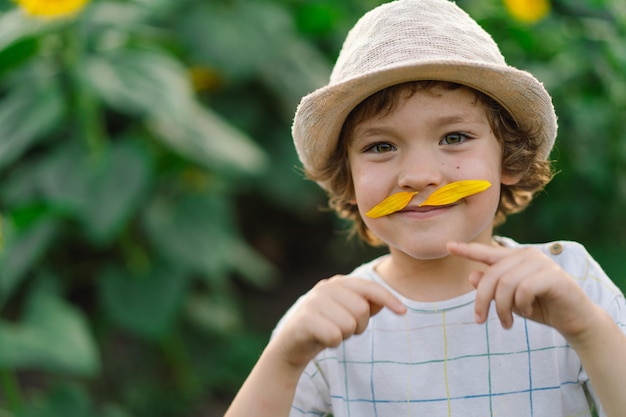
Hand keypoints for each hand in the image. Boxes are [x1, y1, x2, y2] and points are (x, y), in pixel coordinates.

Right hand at [272, 275, 405, 368]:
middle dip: (358, 326)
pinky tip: (322, 340)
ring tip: (331, 333)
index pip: (369, 288)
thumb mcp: (346, 314)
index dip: (389, 299)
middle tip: (344, 330)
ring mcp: (313, 302)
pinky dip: (332, 343)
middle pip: (362, 309)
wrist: (291, 346)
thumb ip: (365, 304)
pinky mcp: (304, 319)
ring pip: (349, 324)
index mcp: (338, 283)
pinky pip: (334, 336)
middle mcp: (325, 287)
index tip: (403, 312)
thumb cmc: (325, 327)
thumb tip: (383, 301)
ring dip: (344, 335)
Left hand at [447, 241, 598, 339]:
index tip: (447, 245)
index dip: (466, 250)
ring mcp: (541, 263)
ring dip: (502, 308)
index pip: (486, 252)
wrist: (574, 319)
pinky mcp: (554, 276)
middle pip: (491, 276)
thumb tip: (471, 276)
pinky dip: (521, 305)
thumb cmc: (540, 307)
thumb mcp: (510, 300)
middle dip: (482, 301)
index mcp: (514, 258)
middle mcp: (527, 255)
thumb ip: (491, 287)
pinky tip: (527, 312)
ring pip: (505, 284)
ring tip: (506, 323)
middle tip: (480, 321)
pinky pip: (524, 290)